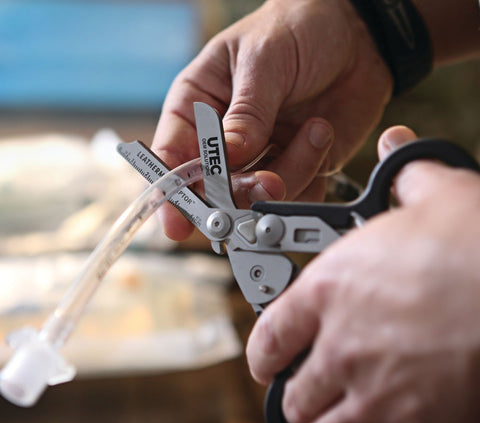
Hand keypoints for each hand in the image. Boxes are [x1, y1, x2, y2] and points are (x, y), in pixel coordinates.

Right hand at [152, 0, 392, 239]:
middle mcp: (225, 139)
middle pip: (215, 190)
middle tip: (270, 182)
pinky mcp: (295, 166)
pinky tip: (322, 134)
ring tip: (315, 129)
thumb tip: (228, 157)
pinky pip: (297, 194)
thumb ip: (246, 113)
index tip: (178, 221)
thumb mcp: (263, 59)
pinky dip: (313, 173)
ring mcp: (261, 156)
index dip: (172, 192)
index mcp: (199, 106)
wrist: (356, 35)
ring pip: (258, 197)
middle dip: (242, 192)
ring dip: (291, 173)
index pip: (172, 156)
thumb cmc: (296, 28)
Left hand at [246, 126, 479, 422]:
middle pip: (294, 396)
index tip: (268, 362)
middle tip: (310, 397)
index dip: (263, 355)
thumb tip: (396, 149)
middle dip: (299, 400)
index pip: (268, 338)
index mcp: (330, 294)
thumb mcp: (437, 195)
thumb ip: (403, 176)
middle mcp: (341, 349)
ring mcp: (376, 399)